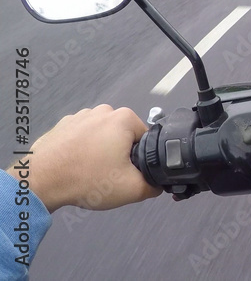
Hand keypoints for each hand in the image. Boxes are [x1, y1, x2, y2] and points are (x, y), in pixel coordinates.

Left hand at [7, 105, 160, 211]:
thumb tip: (159, 184)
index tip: (128, 172)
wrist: (40, 182)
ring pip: (104, 137)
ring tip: (91, 172)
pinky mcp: (64, 125)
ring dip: (102, 152)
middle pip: (125, 137)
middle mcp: (103, 111)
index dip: (141, 160)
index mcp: (124, 119)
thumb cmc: (82, 179)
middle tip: (110, 175)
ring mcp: (81, 116)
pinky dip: (83, 151)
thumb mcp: (132, 189)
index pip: (147, 139)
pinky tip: (77, 167)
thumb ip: (155, 185)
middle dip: (121, 155)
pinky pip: (83, 138)